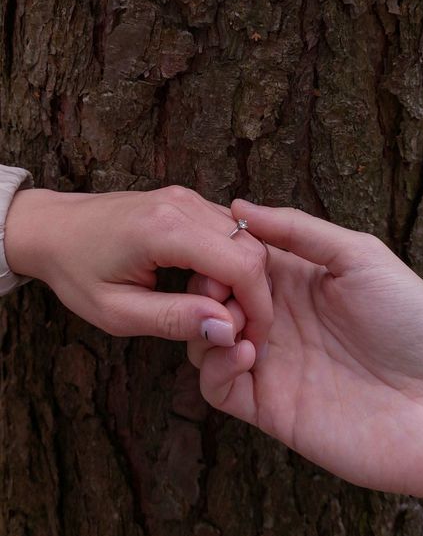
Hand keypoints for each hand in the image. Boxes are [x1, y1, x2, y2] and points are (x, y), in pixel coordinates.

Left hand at [4, 187, 271, 347]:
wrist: (50, 227)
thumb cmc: (76, 271)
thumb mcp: (118, 311)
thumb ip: (175, 320)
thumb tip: (228, 329)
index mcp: (166, 230)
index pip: (243, 265)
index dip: (259, 306)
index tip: (253, 337)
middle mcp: (184, 205)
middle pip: (251, 249)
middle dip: (254, 294)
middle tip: (231, 327)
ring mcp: (187, 198)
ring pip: (245, 238)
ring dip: (242, 278)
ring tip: (214, 308)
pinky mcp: (186, 200)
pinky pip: (228, 231)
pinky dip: (231, 261)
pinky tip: (207, 285)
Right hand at [188, 200, 422, 515]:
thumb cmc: (414, 323)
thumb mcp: (360, 257)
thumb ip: (300, 230)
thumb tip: (241, 205)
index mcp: (295, 281)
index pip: (235, 259)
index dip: (219, 251)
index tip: (214, 248)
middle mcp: (277, 320)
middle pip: (213, 298)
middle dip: (207, 288)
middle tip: (222, 290)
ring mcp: (270, 364)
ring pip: (205, 340)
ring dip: (207, 325)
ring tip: (239, 323)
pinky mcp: (267, 407)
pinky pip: (216, 387)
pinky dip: (216, 366)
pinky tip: (247, 353)